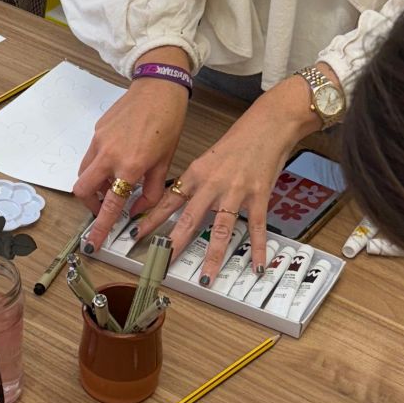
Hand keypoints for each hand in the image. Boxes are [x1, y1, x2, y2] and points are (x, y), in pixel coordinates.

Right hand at [72, 78, 189, 248]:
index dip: (100, 227)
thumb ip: (151, 191)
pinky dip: (99, 165)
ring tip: (115, 182)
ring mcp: (99, 141)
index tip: (93, 241)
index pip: (110, 205)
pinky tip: (118, 158)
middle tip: (104, 207)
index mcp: (130, 166)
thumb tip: (137, 210)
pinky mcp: (97, 131)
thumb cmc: (168, 122)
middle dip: (90, 204)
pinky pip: (91, 156)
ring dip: (95, 185)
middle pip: (82, 190)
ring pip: (84, 173)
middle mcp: (109, 155)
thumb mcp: (165, 162)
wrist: (159, 88)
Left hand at [136, 81, 305, 281]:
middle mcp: (212, 185)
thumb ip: (196, 182)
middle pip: (189, 219)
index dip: (150, 220)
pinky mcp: (258, 196)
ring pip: (221, 229)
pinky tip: (257, 266)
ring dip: (213, 256)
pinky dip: (257, 248)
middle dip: (174, 244)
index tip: (135, 234)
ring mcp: (236, 192)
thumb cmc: (238, 141)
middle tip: (163, 263)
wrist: (268, 125)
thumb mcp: (208, 159)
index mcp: (196, 174)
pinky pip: (256, 227)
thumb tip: (179, 201)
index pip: (167, 201)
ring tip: (207, 277)